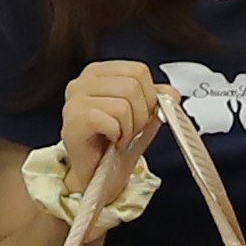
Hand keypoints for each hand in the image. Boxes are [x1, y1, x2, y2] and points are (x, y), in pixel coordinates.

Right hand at [49, 60, 170, 194]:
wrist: (95, 174)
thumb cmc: (113, 144)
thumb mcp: (140, 116)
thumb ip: (155, 99)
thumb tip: (172, 93)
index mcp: (100, 73)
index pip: (138, 71)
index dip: (149, 97)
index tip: (140, 115)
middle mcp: (84, 81)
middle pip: (132, 86)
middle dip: (140, 115)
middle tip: (129, 130)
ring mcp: (75, 98)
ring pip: (123, 105)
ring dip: (128, 129)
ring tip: (118, 137)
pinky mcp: (74, 118)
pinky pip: (111, 121)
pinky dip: (118, 136)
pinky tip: (110, 141)